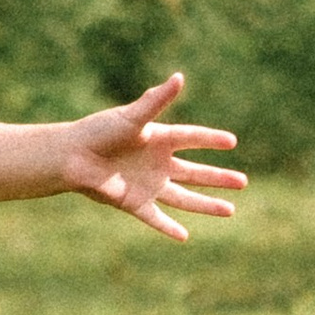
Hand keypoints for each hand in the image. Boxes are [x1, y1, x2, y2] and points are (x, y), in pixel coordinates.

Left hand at [65, 75, 242, 240]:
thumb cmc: (98, 131)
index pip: (192, 138)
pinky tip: (184, 236)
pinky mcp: (134, 202)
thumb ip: (156, 100)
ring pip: (184, 197)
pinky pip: (156, 217)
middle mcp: (157, 163)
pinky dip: (168, 227)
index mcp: (158, 139)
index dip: (211, 140)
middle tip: (243, 182)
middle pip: (195, 172)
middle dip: (218, 178)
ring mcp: (147, 184)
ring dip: (206, 204)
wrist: (70, 156)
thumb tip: (179, 77)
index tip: (232, 141)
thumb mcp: (131, 116)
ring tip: (231, 210)